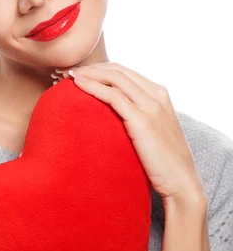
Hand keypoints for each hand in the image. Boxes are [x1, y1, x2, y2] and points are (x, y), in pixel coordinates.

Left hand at [52, 62, 205, 203]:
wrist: (181, 182)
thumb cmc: (164, 162)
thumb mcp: (154, 131)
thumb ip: (139, 117)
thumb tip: (114, 119)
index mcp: (160, 94)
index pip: (125, 72)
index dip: (100, 69)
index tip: (80, 73)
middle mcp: (157, 95)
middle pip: (118, 70)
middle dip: (91, 68)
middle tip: (70, 72)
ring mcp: (151, 106)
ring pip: (115, 78)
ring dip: (89, 74)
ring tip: (69, 76)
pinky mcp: (142, 121)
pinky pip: (113, 96)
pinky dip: (93, 87)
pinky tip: (78, 85)